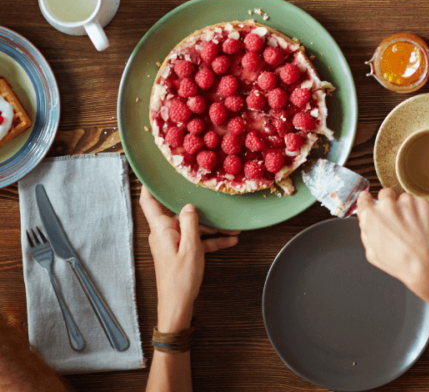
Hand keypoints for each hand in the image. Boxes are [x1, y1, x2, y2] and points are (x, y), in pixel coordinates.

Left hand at [139, 186, 238, 330]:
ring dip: (210, 226)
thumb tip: (188, 205)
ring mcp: (172, 242)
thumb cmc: (181, 279)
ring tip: (232, 226)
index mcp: (161, 229)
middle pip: (178, 212)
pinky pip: (195, 240)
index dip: (150, 185)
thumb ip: (191, 223)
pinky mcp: (180, 252)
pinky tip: (229, 239)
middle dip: (198, 206)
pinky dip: (210, 239)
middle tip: (211, 195)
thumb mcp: (191, 248)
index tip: (157, 171)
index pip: (149, 201)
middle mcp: (164, 233)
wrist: (177, 306)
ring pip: (191, 226)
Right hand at [356, 188, 428, 297]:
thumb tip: (366, 222)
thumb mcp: (372, 253)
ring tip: (410, 226)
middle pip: (385, 193)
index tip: (369, 199)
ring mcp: (407, 202)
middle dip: (389, 202)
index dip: (367, 200)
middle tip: (395, 217)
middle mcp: (387, 206)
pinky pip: (419, 203)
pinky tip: (420, 226)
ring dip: (406, 207)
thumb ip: (366, 232)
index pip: (364, 199)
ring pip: (404, 198)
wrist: (423, 263)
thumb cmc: (398, 262)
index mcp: (371, 217)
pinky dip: (420, 211)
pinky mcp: (423, 203)